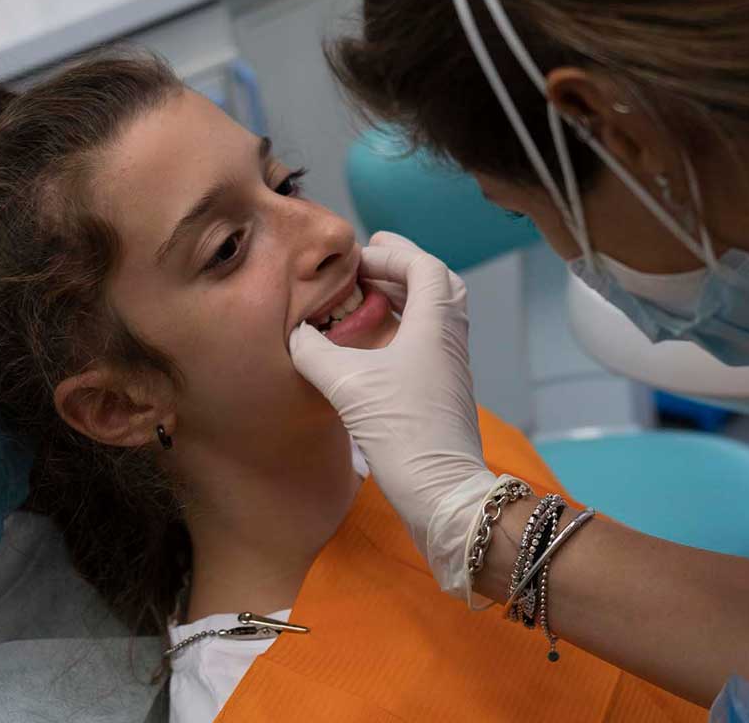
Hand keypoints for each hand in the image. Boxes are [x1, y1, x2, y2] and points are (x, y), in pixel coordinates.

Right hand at [289, 233, 500, 594]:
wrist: (442, 494)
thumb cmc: (402, 431)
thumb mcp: (348, 385)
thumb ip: (315, 352)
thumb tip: (297, 334)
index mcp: (436, 323)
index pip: (425, 266)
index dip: (393, 255)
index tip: (358, 258)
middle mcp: (450, 337)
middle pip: (438, 284)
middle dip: (405, 268)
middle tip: (371, 264)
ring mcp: (451, 365)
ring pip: (436, 314)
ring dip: (405, 298)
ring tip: (369, 298)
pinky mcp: (445, 390)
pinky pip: (429, 340)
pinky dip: (405, 327)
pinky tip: (375, 345)